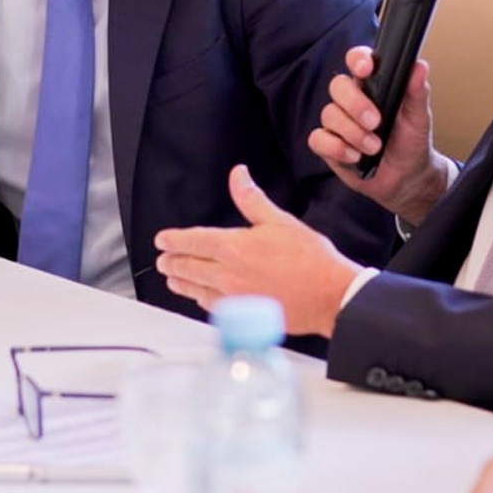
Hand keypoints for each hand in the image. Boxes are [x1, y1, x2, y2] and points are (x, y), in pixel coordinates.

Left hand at [152, 165, 360, 335]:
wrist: (330, 295)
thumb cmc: (310, 260)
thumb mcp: (280, 220)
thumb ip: (251, 199)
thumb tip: (238, 175)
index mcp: (234, 247)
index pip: (192, 241)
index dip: (173, 240)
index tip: (162, 240)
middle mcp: (228, 275)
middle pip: (188, 267)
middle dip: (172, 262)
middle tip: (162, 260)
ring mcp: (234, 299)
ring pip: (196, 290)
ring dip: (181, 283)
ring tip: (173, 279)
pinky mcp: (244, 317)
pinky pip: (212, 308)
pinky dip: (201, 300)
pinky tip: (201, 298)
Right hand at [309, 46, 454, 226]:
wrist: (406, 178)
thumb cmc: (410, 142)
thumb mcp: (418, 117)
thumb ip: (417, 92)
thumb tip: (419, 66)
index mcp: (373, 86)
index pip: (357, 60)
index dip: (357, 59)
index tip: (366, 68)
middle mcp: (351, 101)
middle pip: (338, 86)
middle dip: (355, 104)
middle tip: (376, 122)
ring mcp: (337, 123)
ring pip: (329, 114)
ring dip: (353, 132)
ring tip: (374, 148)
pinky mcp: (328, 145)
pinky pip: (318, 139)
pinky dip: (336, 149)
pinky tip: (355, 157)